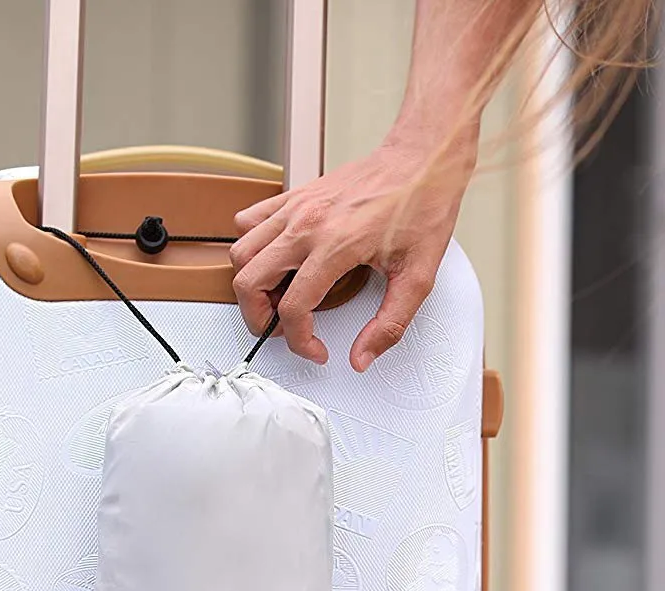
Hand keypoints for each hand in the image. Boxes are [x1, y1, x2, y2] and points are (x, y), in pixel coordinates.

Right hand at [230, 132, 475, 370]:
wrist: (422, 160)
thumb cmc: (422, 207)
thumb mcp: (418, 278)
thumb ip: (389, 325)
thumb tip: (362, 358)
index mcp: (335, 246)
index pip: (292, 308)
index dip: (300, 341)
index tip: (316, 349)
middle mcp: (306, 224)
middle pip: (249, 282)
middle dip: (260, 317)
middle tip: (285, 329)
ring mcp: (296, 207)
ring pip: (241, 252)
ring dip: (252, 283)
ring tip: (279, 297)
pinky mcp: (296, 195)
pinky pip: (249, 221)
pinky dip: (252, 246)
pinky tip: (278, 260)